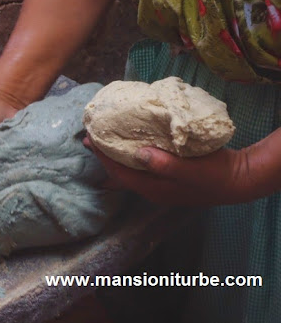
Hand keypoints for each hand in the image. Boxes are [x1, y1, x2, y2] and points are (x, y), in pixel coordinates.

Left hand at [84, 136, 267, 205]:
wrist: (238, 179)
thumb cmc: (214, 175)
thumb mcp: (190, 169)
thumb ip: (164, 164)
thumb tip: (138, 154)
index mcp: (152, 188)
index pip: (118, 172)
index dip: (102, 156)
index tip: (89, 138)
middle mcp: (151, 189)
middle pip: (119, 172)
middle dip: (103, 156)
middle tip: (88, 138)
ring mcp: (159, 184)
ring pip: (128, 170)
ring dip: (114, 155)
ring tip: (102, 140)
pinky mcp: (167, 176)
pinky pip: (140, 166)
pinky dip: (130, 156)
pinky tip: (129, 146)